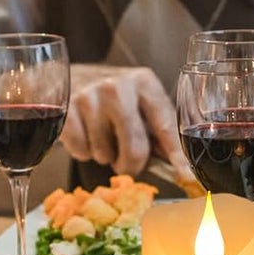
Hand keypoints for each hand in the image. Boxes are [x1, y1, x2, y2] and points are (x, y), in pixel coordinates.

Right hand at [61, 65, 178, 178]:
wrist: (68, 76)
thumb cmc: (111, 98)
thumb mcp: (139, 103)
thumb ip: (159, 130)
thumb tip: (181, 167)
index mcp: (144, 82)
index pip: (165, 126)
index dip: (176, 156)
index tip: (187, 177)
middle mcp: (118, 86)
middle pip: (135, 147)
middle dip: (131, 165)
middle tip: (126, 163)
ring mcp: (90, 96)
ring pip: (104, 153)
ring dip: (104, 155)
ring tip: (102, 138)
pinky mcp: (66, 110)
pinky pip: (81, 151)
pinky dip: (83, 151)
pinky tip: (85, 135)